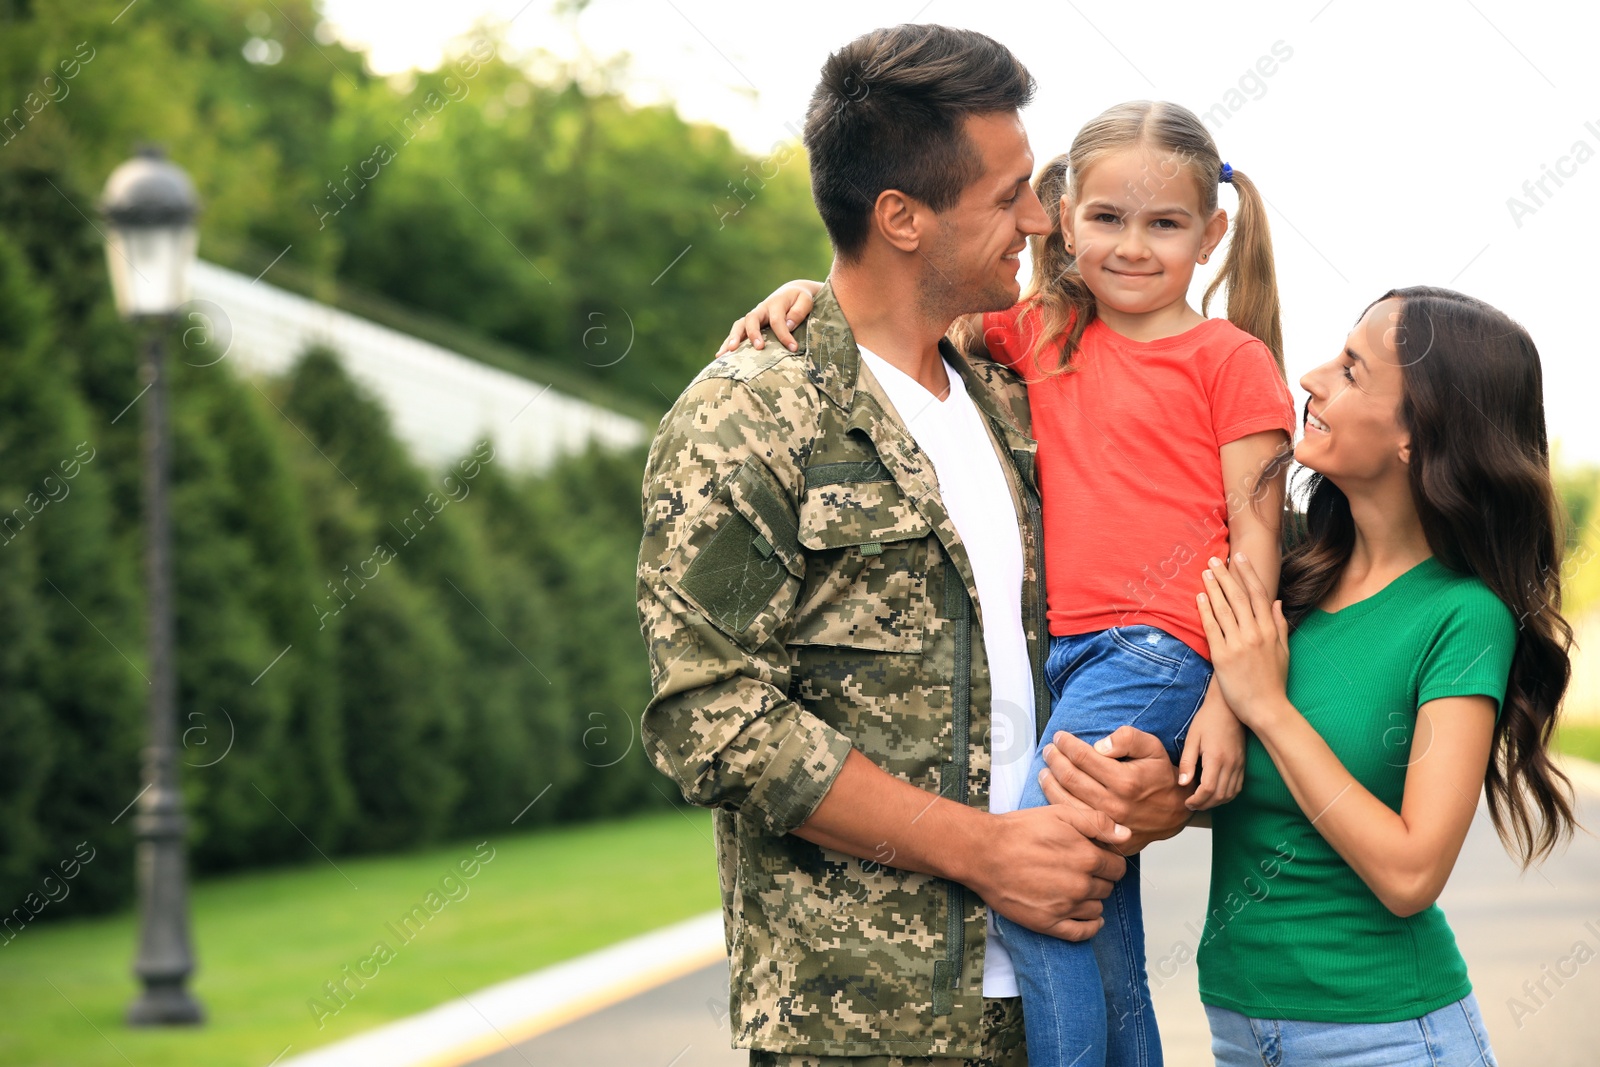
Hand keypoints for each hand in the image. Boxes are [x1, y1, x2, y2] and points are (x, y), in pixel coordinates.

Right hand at [715, 279, 823, 354]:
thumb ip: (799, 311)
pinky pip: (737, 333)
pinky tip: (720, 356)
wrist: (790, 294)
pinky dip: (728, 343)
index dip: (784, 335)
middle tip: (758, 347)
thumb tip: (788, 325)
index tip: (793, 348)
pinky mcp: (749, 325)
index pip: (777, 320)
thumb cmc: (800, 299)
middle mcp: (761, 309)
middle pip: (751, 319)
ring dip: (733, 338)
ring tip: (728, 353)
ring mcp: (753, 317)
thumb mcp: (805, 301)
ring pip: (739, 326)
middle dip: (753, 333)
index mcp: (775, 303)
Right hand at [970, 802, 1128, 940]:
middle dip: (1099, 878)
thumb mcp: (1060, 813)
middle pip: (1107, 887)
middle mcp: (1081, 884)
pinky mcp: (1049, 923)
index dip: (1108, 860)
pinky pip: (1082, 933)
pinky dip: (1090, 927)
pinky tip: (1088, 918)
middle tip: (1080, 869)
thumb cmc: (1020, 830)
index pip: (1117, 866)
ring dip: (1091, 899)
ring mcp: (1065, 907)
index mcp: (1087, 857)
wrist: (984, 852)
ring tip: (1073, 887)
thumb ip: (1097, 822)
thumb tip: (1126, 835)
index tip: (1096, 857)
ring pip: (1097, 909)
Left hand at [1043, 726, 1190, 851]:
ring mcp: (1108, 825)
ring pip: (1066, 802)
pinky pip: (1075, 822)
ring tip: (1045, 769)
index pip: (1083, 757)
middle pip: (1070, 778)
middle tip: (1048, 750)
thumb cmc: (1160, 776)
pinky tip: (1052, 793)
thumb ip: (1127, 739)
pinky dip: (1058, 805)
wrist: (1176, 811)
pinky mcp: (1107, 839)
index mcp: (1125, 781)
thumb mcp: (1153, 747)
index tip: (1059, 736)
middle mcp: (1114, 804)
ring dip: (1050, 783)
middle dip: (1055, 760)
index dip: (1066, 744)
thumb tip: (1099, 745)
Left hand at [1178, 684, 1244, 810]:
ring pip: (1230, 794)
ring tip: (1202, 802)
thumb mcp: (1192, 738)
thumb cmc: (1207, 720)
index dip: (1197, 800)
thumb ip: (1188, 762)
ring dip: (1216, 802)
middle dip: (1205, 805)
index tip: (1187, 802)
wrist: (1228, 708)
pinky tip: (1216, 794)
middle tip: (1192, 805)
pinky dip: (1227, 795)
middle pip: (1219, 796)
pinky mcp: (1243, 764)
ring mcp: (1239, 765)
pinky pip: (1237, 787)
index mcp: (1216, 759)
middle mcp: (1230, 765)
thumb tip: (1183, 784)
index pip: (1207, 790)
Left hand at [1196, 552, 1289, 727]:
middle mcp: (1254, 633)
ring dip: (1213, 588)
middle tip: (1214, 559)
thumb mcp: (1283, 651)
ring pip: (1223, 609)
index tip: (1239, 557)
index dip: (1248, 573)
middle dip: (1226, 575)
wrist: (1267, 709)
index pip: (1258, 594)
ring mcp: (1238, 644)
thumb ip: (1279, 625)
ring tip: (1205, 572)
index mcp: (1269, 629)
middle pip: (1238, 596)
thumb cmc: (1275, 682)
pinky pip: (1211, 628)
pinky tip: (1200, 597)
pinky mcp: (1222, 656)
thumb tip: (1277, 602)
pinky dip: (1205, 611)